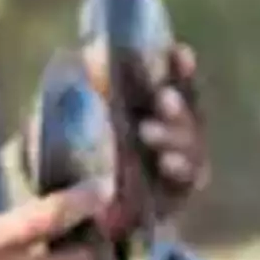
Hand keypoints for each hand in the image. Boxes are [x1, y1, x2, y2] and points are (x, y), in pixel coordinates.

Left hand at [89, 37, 208, 229]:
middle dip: (178, 104)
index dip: (181, 68)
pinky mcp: (175, 196)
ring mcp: (177, 165)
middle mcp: (172, 133)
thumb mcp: (71, 116)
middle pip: (189, 113)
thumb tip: (90, 53)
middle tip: (163, 98)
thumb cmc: (72, 151)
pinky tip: (167, 163)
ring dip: (175, 136)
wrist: (67, 207)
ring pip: (192, 146)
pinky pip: (188, 182)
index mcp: (151, 108)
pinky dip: (181, 170)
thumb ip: (85, 88)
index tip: (179, 53)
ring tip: (148, 131)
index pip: (174, 82)